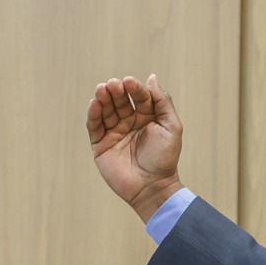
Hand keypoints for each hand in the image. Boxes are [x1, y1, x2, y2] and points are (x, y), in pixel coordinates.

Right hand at [86, 74, 184, 221]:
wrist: (153, 187)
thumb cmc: (165, 159)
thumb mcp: (171, 127)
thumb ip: (162, 102)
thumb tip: (151, 77)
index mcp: (148, 118)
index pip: (139, 97)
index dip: (134, 89)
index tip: (130, 82)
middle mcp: (130, 123)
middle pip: (120, 101)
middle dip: (116, 91)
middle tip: (113, 84)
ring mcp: (114, 133)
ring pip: (106, 111)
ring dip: (103, 99)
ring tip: (102, 89)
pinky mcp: (101, 145)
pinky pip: (95, 126)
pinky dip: (94, 113)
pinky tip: (95, 103)